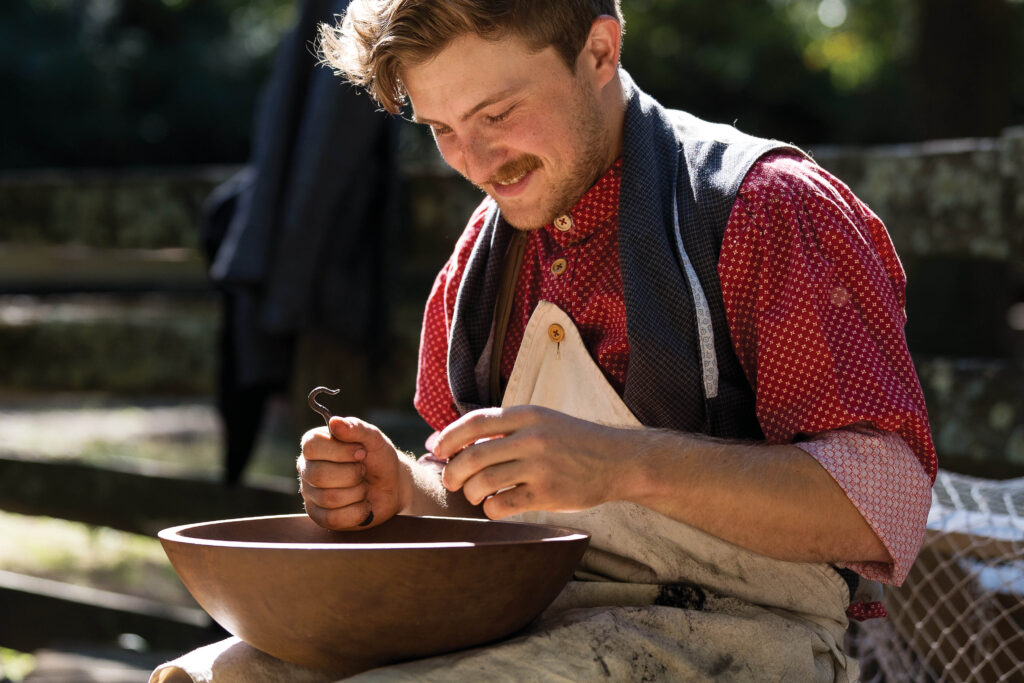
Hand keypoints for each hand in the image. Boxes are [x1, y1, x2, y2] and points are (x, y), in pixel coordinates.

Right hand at [298, 417, 404, 529]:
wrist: (392, 487)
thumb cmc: (379, 459)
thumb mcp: (374, 439)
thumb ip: (356, 428)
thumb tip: (334, 421)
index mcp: (316, 444)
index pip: (312, 446)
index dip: (339, 451)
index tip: (361, 452)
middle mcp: (307, 468)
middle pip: (319, 475)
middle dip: (352, 475)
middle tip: (364, 471)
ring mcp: (311, 493)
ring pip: (329, 498)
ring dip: (357, 493)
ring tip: (364, 487)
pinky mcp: (319, 516)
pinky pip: (332, 519)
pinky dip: (357, 512)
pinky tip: (363, 505)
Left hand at [433, 405, 624, 518]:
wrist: (618, 460)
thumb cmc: (571, 442)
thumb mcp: (541, 421)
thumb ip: (502, 429)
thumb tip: (446, 440)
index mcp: (527, 415)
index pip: (474, 422)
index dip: (449, 437)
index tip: (438, 450)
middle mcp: (532, 438)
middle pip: (472, 456)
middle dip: (452, 472)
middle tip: (450, 482)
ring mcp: (540, 467)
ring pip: (482, 482)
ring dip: (470, 493)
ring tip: (475, 495)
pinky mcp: (548, 495)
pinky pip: (502, 505)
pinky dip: (490, 509)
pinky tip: (495, 506)